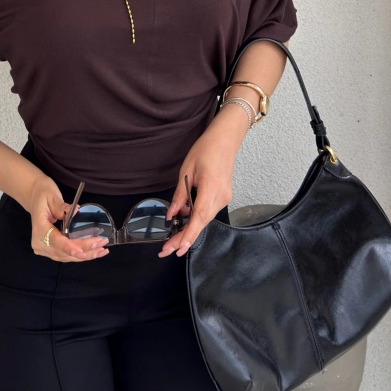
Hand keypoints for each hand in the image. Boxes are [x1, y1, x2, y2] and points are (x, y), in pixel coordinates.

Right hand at [22, 172, 109, 262]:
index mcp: (38, 229)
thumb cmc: (43, 196)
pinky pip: (66, 256)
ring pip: (66, 257)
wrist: (35, 198)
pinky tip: (94, 252)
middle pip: (63, 251)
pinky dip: (80, 255)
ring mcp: (44, 249)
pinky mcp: (50, 250)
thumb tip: (76, 210)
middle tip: (102, 243)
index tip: (82, 251)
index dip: (68, 247)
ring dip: (85, 255)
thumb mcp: (51, 197)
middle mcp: (39, 243)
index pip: (54, 241)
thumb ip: (62, 206)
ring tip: (102, 250)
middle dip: (84, 250)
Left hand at [157, 124, 237, 258]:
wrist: (225, 140)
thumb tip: (171, 215)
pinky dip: (195, 217)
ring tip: (171, 237)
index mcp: (211, 188)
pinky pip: (208, 212)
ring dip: (189, 228)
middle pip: (202, 222)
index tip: (179, 248)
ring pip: (204, 219)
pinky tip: (184, 216)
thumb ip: (179, 195)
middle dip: (184, 238)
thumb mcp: (186, 171)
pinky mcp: (223, 197)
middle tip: (166, 250)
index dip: (189, 234)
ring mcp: (224, 198)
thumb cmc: (205, 150)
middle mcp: (221, 197)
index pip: (199, 217)